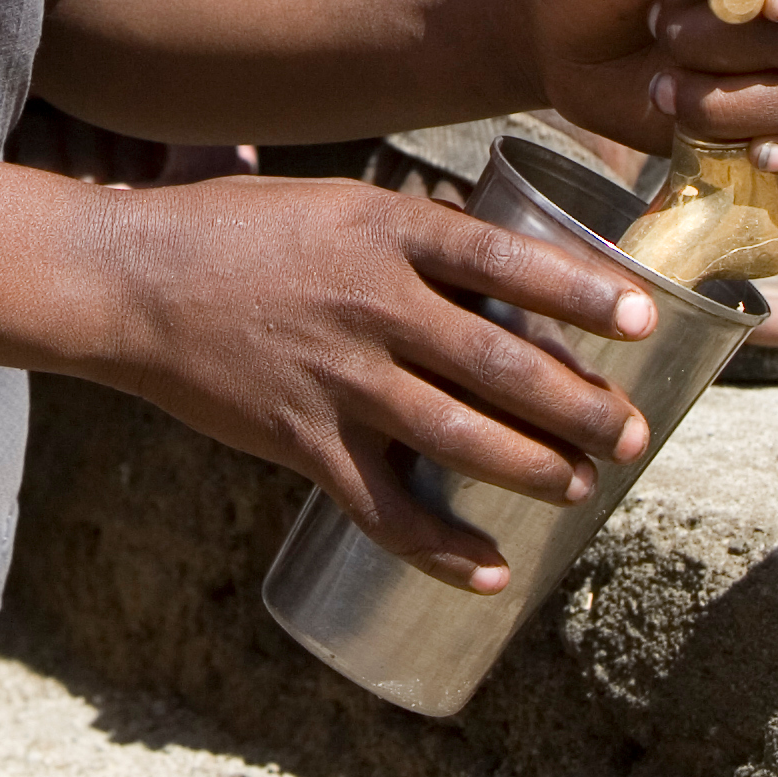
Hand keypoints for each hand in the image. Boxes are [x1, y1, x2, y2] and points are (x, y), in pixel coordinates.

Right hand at [109, 172, 657, 588]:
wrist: (131, 280)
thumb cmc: (237, 232)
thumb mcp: (334, 206)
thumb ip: (413, 242)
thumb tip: (502, 274)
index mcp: (386, 232)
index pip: (509, 262)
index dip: (585, 292)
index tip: (646, 319)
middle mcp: (372, 304)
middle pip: (502, 364)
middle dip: (580, 406)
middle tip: (631, 434)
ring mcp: (338, 377)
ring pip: (461, 438)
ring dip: (534, 469)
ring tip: (580, 487)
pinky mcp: (302, 440)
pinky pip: (385, 511)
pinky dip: (441, 550)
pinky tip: (489, 569)